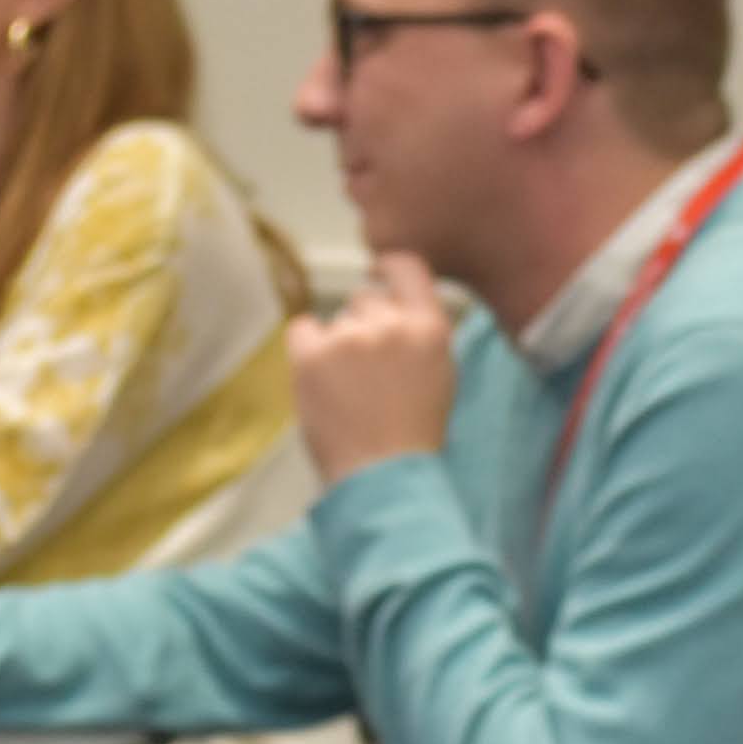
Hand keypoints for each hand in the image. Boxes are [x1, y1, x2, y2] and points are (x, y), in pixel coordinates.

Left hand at [289, 253, 457, 481]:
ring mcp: (349, 339)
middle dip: (364, 326)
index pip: (406, 266)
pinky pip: (302, 329)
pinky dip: (308, 349)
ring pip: (336, 321)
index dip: (387, 267)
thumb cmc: (412, 435)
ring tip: (351, 392)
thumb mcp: (440, 373)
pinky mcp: (312, 356)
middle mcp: (391, 326)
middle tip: (369, 373)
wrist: (384, 478)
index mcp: (430, 328)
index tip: (377, 274)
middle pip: (365, 299)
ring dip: (339, 346)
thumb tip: (392, 297)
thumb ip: (421, 330)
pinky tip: (322, 379)